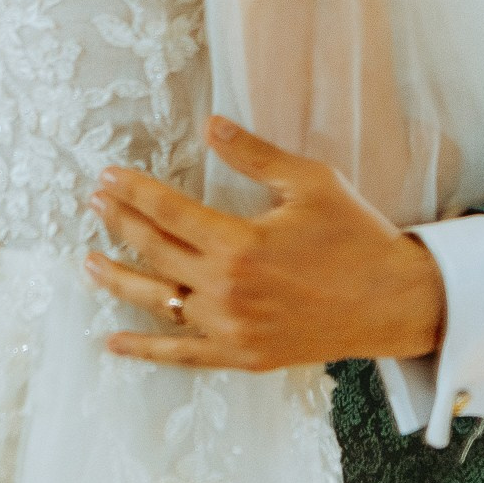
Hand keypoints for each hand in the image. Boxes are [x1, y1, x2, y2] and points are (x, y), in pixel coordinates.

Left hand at [86, 117, 445, 369]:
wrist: (394, 301)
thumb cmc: (355, 236)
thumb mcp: (310, 181)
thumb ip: (253, 155)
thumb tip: (209, 126)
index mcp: (240, 243)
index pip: (169, 212)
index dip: (134, 192)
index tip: (109, 176)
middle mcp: (227, 290)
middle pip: (155, 253)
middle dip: (121, 224)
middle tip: (95, 203)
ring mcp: (231, 328)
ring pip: (158, 303)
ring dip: (119, 280)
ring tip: (89, 262)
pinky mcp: (242, 356)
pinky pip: (182, 355)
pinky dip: (144, 350)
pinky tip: (113, 342)